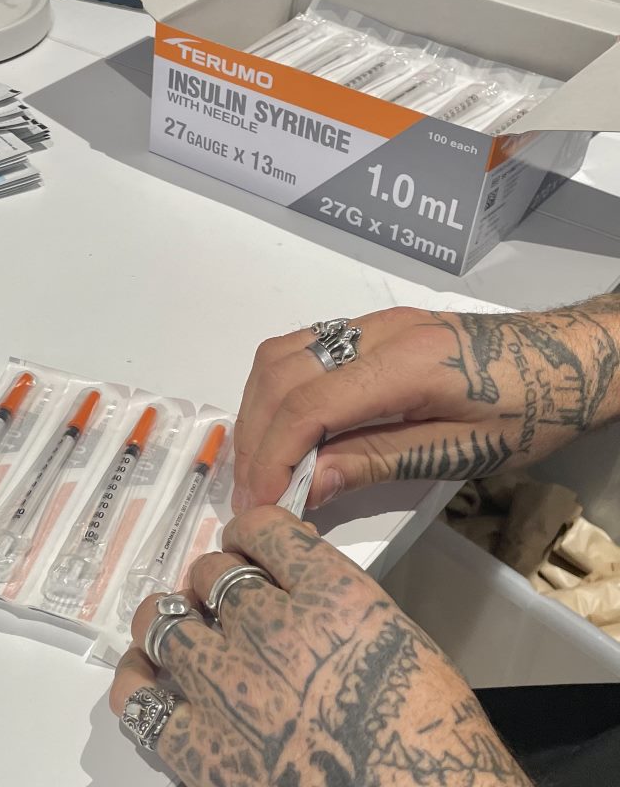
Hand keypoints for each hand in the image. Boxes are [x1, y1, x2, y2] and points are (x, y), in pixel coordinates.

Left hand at [110, 505, 531, 786]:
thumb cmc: (429, 741)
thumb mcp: (402, 646)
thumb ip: (342, 610)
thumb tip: (297, 596)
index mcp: (334, 598)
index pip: (265, 529)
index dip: (249, 534)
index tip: (246, 546)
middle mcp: (272, 628)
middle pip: (210, 572)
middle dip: (213, 583)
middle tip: (220, 605)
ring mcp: (227, 685)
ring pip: (162, 619)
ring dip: (170, 621)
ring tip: (177, 633)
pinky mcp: (198, 744)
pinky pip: (137, 695)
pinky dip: (136, 682)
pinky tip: (147, 680)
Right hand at [233, 300, 619, 510]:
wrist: (576, 357)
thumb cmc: (534, 412)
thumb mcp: (461, 452)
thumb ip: (376, 461)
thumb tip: (304, 485)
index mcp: (407, 364)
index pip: (308, 406)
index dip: (271, 458)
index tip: (257, 505)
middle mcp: (377, 332)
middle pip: (280, 374)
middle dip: (254, 438)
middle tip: (252, 494)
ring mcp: (370, 323)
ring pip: (280, 355)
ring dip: (257, 411)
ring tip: (262, 466)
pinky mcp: (371, 328)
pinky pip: (300, 350)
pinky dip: (277, 392)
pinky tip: (286, 430)